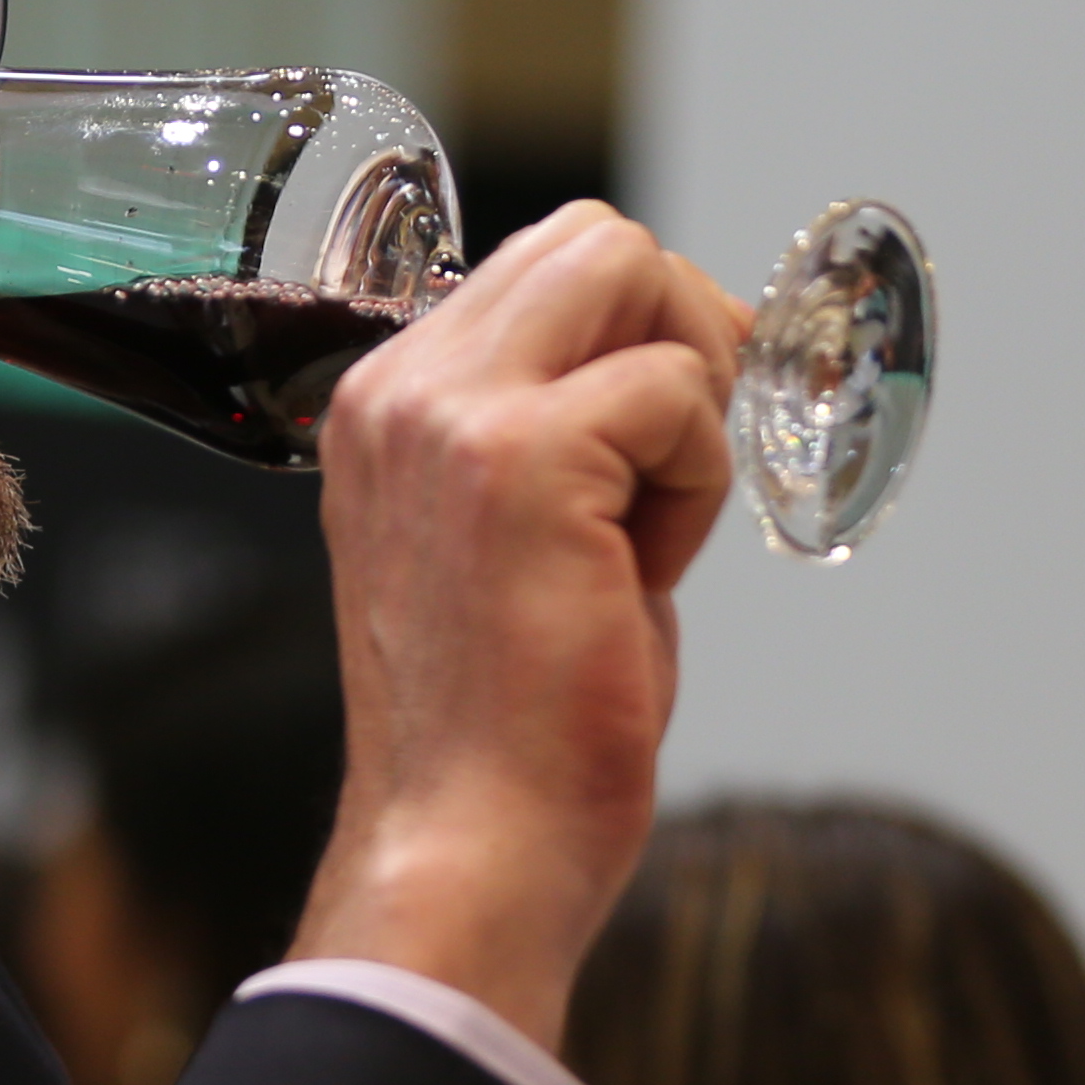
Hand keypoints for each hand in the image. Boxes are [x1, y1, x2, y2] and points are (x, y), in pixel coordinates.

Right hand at [286, 202, 743, 1048]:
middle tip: (687, 456)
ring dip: (687, 401)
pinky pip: (680, 393)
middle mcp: (402, 390)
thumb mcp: (512, 542)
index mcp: (386, 405)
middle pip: (597, 239)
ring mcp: (456, 416)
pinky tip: (642, 576)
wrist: (471, 845)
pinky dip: (699, 482)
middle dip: (681, 327)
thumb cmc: (505, 728)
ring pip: (638, 275)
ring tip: (646, 531)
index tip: (667, 434)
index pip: (541, 264)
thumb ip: (557, 435)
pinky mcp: (525, 459)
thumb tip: (674, 366)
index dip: (639, 329)